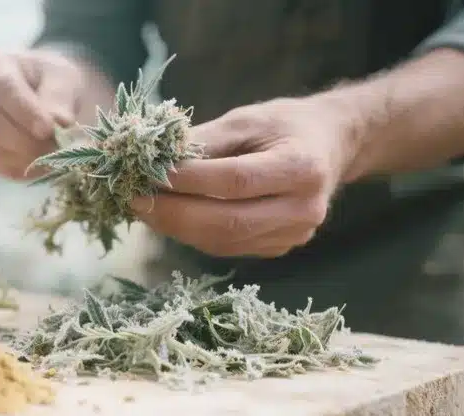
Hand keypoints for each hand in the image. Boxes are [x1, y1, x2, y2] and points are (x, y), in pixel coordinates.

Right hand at [0, 49, 86, 179]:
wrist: (45, 94)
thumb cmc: (51, 79)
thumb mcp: (63, 77)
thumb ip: (60, 97)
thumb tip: (59, 123)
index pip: (2, 88)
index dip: (25, 112)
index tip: (48, 129)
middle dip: (28, 142)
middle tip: (61, 147)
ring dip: (28, 158)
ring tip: (57, 153)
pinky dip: (25, 169)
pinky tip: (45, 161)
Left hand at [130, 97, 359, 257]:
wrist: (330, 147)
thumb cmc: (284, 126)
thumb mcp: (246, 120)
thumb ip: (203, 140)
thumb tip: (152, 157)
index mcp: (302, 167)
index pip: (235, 180)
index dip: (188, 181)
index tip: (146, 174)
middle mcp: (303, 209)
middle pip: (228, 221)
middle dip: (173, 213)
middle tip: (133, 199)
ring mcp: (293, 234)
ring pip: (224, 240)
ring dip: (176, 228)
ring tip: (143, 209)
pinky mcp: (278, 247)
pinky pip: (227, 247)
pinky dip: (192, 234)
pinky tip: (168, 218)